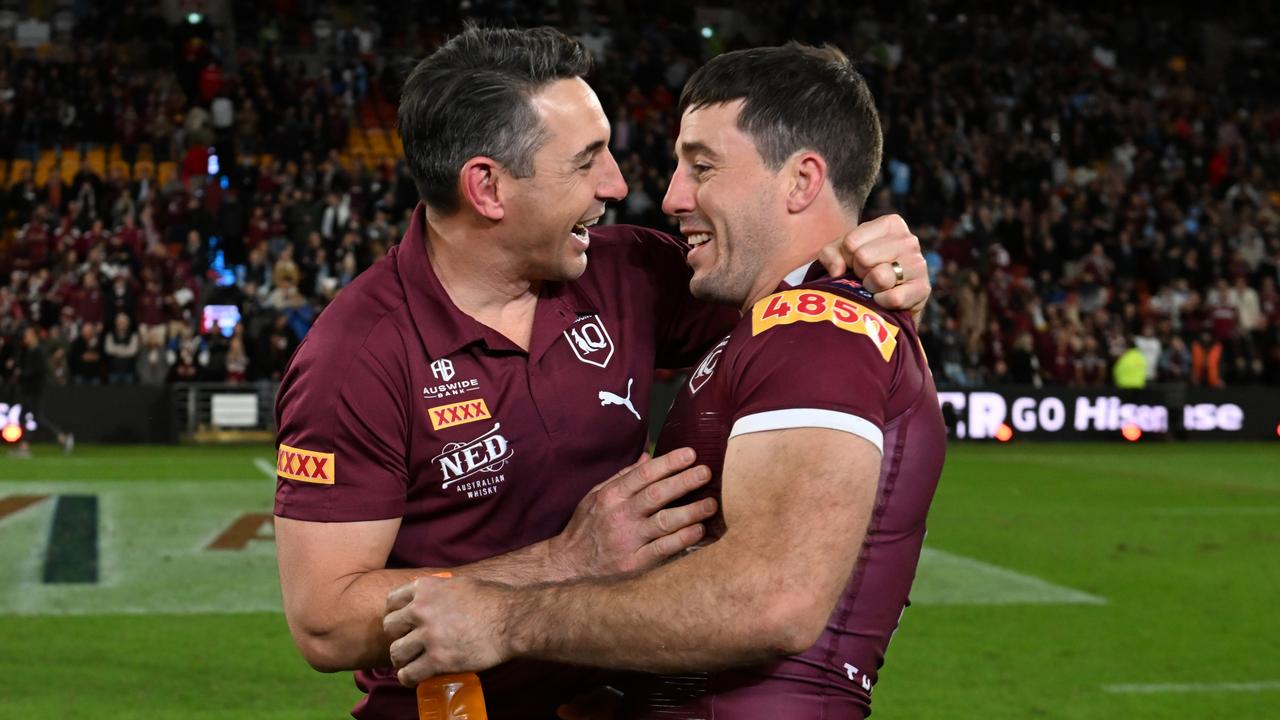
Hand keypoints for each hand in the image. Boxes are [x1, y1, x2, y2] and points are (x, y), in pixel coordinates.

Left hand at [384, 574, 509, 685]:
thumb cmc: (493, 600)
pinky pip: (409, 673)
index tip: (402, 623)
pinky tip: (413, 678)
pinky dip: (408, 678)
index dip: (395, 613)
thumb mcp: (460, 584)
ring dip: (401, 659)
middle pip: (390, 626)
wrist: (512, 619)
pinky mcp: (438, 659)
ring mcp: (428, 635)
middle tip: (408, 643)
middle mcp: (421, 609)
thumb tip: (432, 598)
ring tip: (410, 663)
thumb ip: (439, 591)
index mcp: (426, 588)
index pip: (392, 600)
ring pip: (396, 652)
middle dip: (397, 636)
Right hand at [546, 447, 715, 579]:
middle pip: (656, 495)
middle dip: (684, 482)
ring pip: (663, 522)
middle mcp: (619, 516)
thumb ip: (623, 477)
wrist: (567, 564)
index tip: (690, 454)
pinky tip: (698, 530)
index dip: (668, 463)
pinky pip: (662, 549)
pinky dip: (682, 539)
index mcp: (611, 496)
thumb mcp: (597, 495)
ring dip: (690, 511)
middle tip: (706, 472)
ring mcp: (627, 541)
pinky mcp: (633, 564)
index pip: (644, 475)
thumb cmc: (586, 526)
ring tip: (711, 503)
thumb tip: (648, 456)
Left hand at [816, 214, 930, 321]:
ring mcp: (918, 264)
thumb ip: (831, 254)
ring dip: (870, 287)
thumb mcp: (842, 254)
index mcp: (891, 224)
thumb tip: (837, 271)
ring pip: (879, 277)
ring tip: (875, 286)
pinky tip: (884, 299)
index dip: (846, 258)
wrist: (886, 300)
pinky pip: (893, 298)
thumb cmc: (862, 270)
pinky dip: (882, 302)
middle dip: (858, 272)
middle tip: (866, 276)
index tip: (854, 263)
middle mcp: (909, 240)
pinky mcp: (923, 289)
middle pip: (863, 257)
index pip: (851, 242)